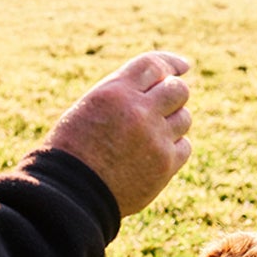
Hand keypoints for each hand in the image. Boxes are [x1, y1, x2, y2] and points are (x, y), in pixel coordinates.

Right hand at [45, 51, 192, 216]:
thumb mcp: (90, 108)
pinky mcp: (165, 164)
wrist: (72, 193)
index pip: (154, 65)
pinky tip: (153, 156)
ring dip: (172, 123)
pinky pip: (184, 146)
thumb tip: (162, 84)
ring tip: (147, 137)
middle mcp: (138, 110)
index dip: (171, 63)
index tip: (183, 67)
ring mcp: (155, 137)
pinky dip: (174, 148)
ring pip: (184, 118)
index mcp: (114, 91)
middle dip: (172, 96)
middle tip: (162, 108)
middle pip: (177, 90)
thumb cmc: (74, 150)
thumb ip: (123, 93)